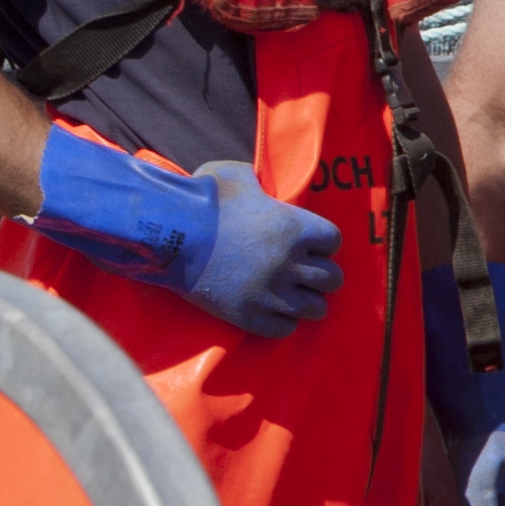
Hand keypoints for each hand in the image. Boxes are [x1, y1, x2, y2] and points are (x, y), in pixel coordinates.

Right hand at [32, 125, 342, 337]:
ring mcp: (272, 293)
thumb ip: (259, 181)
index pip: (334, 241)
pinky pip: (285, 329)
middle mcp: (290, 263)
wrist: (170, 236)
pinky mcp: (251, 317)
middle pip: (332, 279)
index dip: (323, 243)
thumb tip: (264, 186)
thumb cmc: (203, 201)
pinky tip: (272, 311)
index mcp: (294, 228)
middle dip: (321, 275)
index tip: (311, 244)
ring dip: (307, 301)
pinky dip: (282, 321)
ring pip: (316, 309)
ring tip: (293, 296)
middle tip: (304, 273)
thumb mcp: (235, 176)